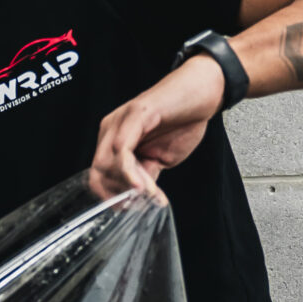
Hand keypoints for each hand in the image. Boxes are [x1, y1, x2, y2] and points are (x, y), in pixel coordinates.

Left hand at [89, 54, 227, 200]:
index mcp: (114, 139)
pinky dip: (131, 173)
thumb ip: (145, 175)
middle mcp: (111, 129)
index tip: (130, 209)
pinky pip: (123, 149)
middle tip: (141, 204)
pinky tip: (144, 186)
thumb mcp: (161, 158)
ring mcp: (121, 120)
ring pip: (107, 163)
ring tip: (151, 194)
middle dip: (118, 194)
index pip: (98, 175)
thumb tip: (138, 198)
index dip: (111, 197)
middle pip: (98, 172)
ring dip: (128, 186)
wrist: (204, 93)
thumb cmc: (183, 121)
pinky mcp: (136, 114)